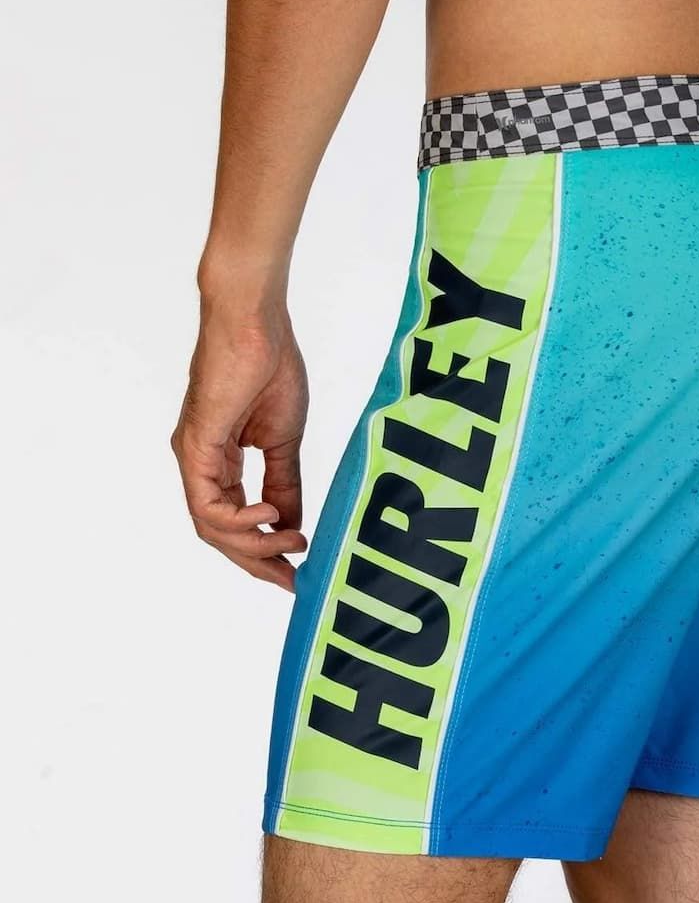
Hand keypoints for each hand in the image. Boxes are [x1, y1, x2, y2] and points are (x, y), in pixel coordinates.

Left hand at [172, 289, 309, 589]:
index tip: (299, 572)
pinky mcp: (196, 446)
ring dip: (254, 545)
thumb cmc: (271, 366)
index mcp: (220, 461)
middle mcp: (201, 464)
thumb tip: (292, 524)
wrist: (256, 322)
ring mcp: (194, 456)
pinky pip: (208, 504)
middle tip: (294, 580)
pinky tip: (270, 517)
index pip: (235, 522)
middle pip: (220, 534)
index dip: (265, 552)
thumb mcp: (285, 440)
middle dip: (258, 562)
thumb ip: (286, 484)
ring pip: (211, 527)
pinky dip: (240, 521)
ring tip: (293, 542)